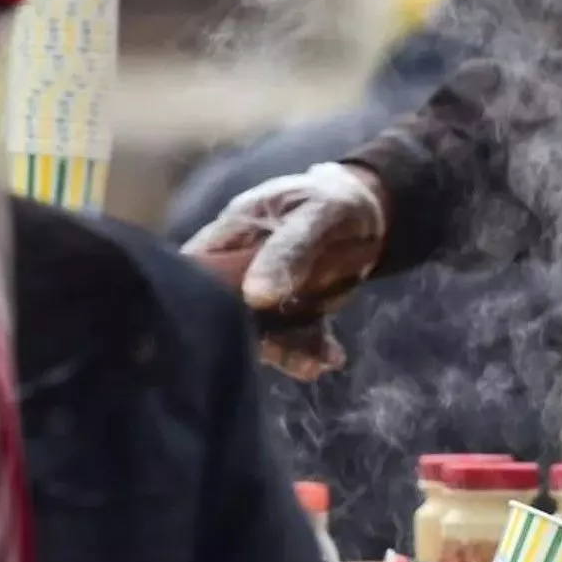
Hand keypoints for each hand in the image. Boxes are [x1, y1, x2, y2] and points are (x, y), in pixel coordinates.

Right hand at [183, 163, 387, 378]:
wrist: (367, 209)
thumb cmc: (331, 201)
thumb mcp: (315, 214)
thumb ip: (288, 249)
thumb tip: (255, 295)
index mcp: (231, 235)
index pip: (194, 272)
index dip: (196, 303)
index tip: (217, 329)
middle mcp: (238, 268)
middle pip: (226, 311)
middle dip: (254, 339)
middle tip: (285, 351)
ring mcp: (264, 292)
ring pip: (262, 331)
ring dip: (288, 350)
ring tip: (317, 361)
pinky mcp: (291, 311)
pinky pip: (293, 336)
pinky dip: (311, 350)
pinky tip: (331, 357)